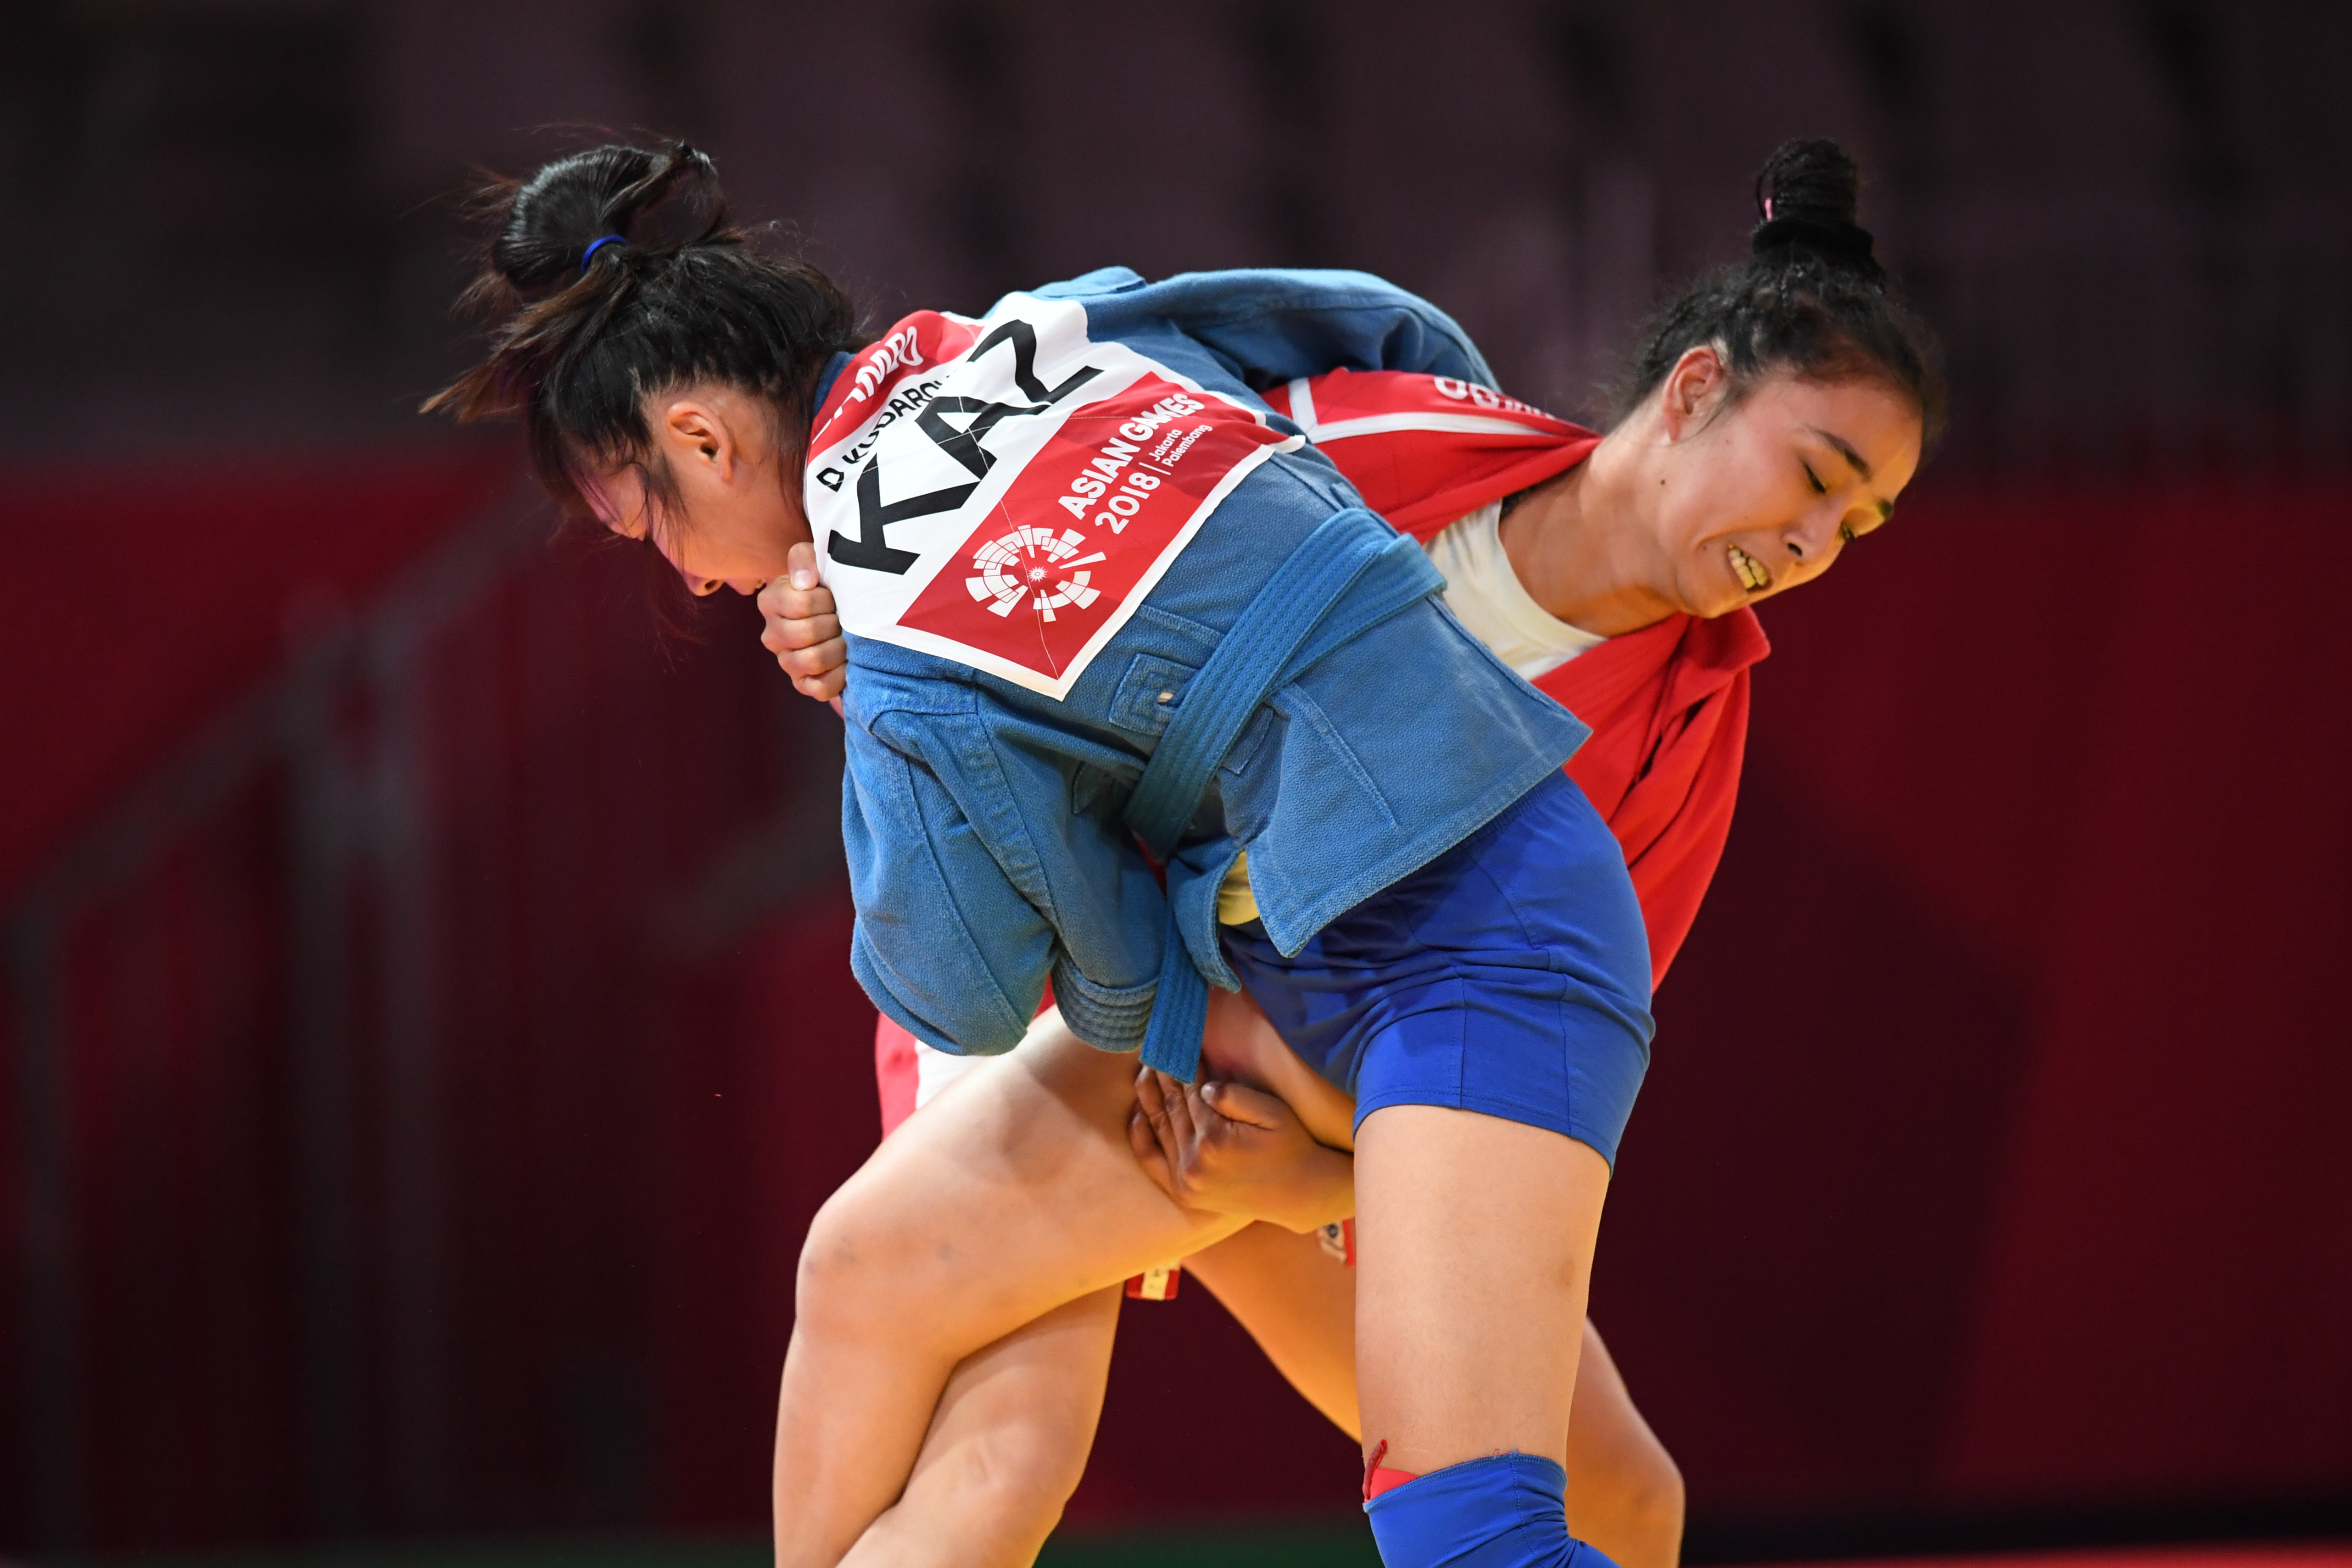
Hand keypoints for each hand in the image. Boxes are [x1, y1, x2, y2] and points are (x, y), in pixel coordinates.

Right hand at [757, 540, 846, 700]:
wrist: (838, 612)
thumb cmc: (825, 583)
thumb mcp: (814, 559)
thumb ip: (804, 558)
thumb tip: (805, 582)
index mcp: (770, 602)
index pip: (802, 604)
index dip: (826, 600)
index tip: (833, 597)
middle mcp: (772, 635)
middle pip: (808, 633)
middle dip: (834, 624)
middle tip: (844, 618)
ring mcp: (786, 662)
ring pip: (814, 660)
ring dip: (839, 648)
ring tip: (847, 638)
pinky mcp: (803, 684)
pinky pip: (821, 688)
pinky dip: (840, 676)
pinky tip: (849, 662)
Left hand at [1127, 1068, 1355, 1233]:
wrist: (1299, 1193)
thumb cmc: (1290, 1146)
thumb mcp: (1273, 1114)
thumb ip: (1236, 1097)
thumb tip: (1203, 1086)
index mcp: (1216, 1139)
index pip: (1191, 1092)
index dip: (1183, 1065)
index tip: (1177, 1044)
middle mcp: (1195, 1162)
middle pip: (1172, 1107)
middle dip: (1163, 1076)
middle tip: (1154, 1050)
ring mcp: (1186, 1181)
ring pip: (1160, 1129)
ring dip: (1149, 1098)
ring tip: (1145, 1072)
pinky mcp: (1183, 1193)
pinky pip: (1152, 1162)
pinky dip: (1142, 1137)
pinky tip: (1137, 1114)